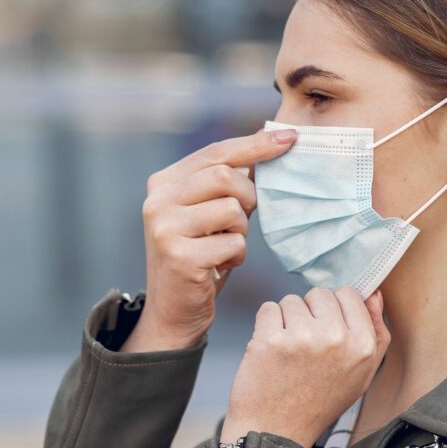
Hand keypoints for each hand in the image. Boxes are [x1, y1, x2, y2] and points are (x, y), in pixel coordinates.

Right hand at [120, 128, 298, 352]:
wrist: (174, 310)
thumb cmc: (199, 255)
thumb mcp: (208, 212)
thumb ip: (228, 182)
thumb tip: (274, 143)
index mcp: (162, 183)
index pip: (214, 152)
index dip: (255, 144)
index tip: (289, 137)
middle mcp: (157, 201)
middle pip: (224, 175)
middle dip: (248, 196)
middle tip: (243, 219)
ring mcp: (165, 229)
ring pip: (232, 209)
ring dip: (241, 231)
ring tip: (224, 246)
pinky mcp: (180, 257)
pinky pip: (234, 243)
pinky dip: (237, 256)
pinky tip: (220, 266)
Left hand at [218, 287, 390, 447]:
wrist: (276, 430)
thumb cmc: (317, 403)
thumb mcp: (361, 375)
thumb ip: (376, 334)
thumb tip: (375, 295)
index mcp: (364, 347)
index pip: (350, 295)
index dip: (334, 310)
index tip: (325, 330)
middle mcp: (337, 339)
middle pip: (320, 294)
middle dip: (310, 313)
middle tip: (305, 345)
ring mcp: (302, 337)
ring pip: (291, 300)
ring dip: (287, 320)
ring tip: (289, 352)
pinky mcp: (271, 339)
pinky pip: (268, 309)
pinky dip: (265, 326)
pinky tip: (271, 351)